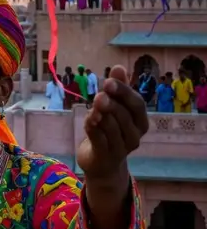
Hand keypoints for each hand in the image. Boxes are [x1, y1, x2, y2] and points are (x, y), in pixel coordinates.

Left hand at [76, 66, 147, 183]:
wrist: (103, 161)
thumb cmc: (110, 129)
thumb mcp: (114, 107)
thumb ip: (118, 89)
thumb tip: (119, 67)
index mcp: (140, 121)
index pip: (137, 104)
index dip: (124, 92)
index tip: (108, 81)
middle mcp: (135, 135)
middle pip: (125, 116)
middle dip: (112, 104)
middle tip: (99, 94)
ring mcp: (121, 148)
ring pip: (112, 128)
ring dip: (101, 115)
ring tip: (92, 107)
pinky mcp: (106, 156)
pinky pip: (100, 140)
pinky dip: (94, 129)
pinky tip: (88, 120)